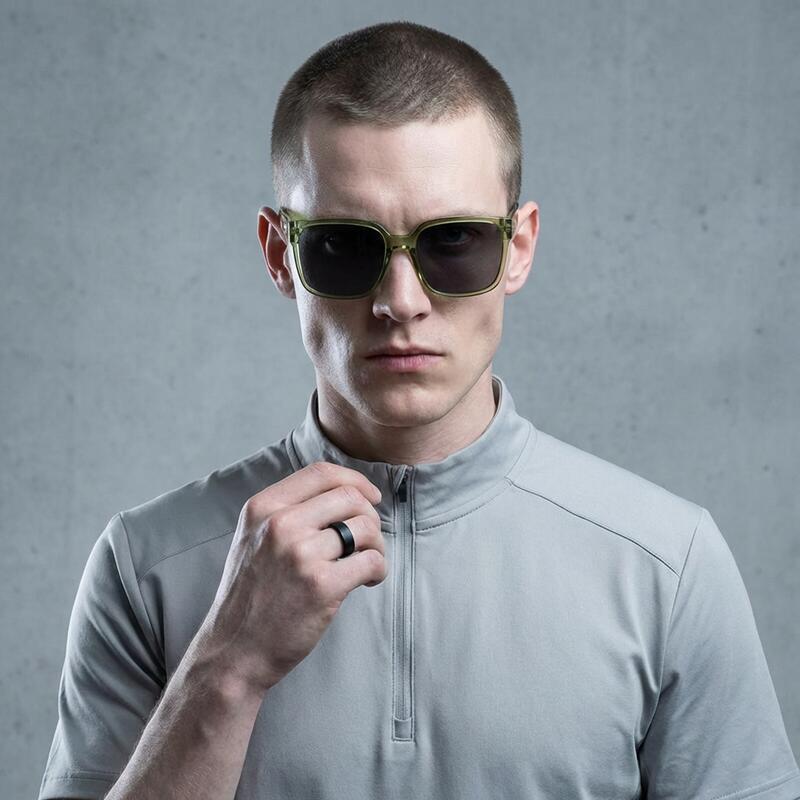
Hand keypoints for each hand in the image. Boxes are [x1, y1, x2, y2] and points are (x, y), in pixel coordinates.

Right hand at [201, 461, 386, 695]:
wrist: (233, 651)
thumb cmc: (251, 596)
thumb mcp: (253, 538)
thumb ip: (287, 511)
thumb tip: (344, 493)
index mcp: (263, 507)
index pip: (321, 473)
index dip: (355, 480)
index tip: (370, 497)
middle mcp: (280, 524)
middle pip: (350, 497)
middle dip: (370, 516)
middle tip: (368, 540)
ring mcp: (301, 554)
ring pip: (365, 527)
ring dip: (377, 545)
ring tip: (365, 563)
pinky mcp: (322, 585)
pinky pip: (372, 561)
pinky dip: (379, 569)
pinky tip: (368, 581)